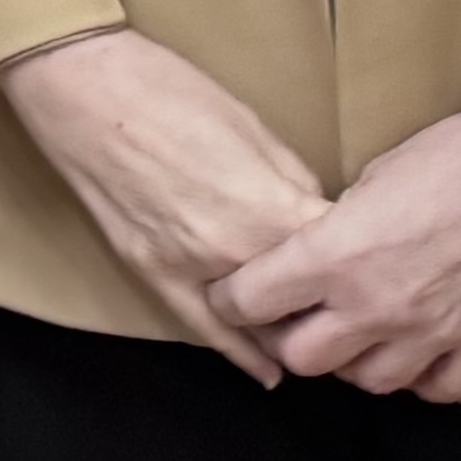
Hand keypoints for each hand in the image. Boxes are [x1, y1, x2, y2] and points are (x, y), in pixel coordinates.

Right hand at [0, 28, 333, 381]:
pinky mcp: (151, 273)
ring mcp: (188, 268)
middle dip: (336, 302)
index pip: (340, 260)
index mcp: (271, 208)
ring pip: (261, 323)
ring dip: (293, 330)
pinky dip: (240, 354)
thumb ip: (292, 183)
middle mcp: (234, 251)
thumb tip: (314, 217)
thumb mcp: (255, 128)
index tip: (379, 259)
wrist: (81, 86)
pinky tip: (269, 374)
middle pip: (306, 301)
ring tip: (328, 335)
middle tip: (362, 303)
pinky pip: (203, 328)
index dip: (365, 259)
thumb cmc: (168, 89)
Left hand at [207, 107, 460, 402]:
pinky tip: (421, 351)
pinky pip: (438, 390)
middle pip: (303, 360)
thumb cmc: (460, 154)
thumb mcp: (373, 177)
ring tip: (362, 334)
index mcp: (336, 256)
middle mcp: (377, 306)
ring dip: (357, 361)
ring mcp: (434, 333)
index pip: (250, 303)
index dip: (233, 299)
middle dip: (292, 338)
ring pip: (369, 383)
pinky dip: (423, 377)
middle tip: (299, 318)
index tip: (234, 293)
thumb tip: (324, 249)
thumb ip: (339, 227)